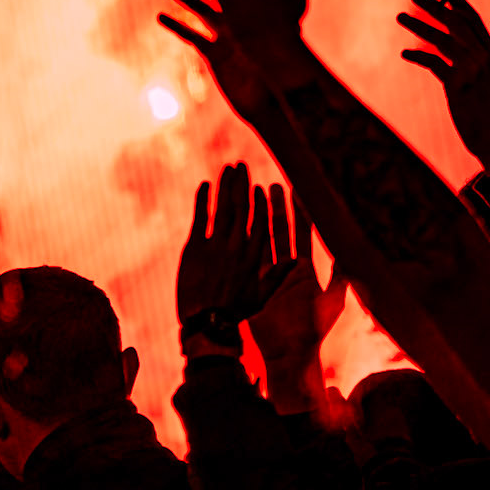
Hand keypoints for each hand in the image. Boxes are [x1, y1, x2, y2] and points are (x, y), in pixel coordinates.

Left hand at [177, 163, 288, 329]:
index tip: (260, 187)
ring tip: (227, 168)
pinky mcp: (194, 248)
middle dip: (242, 184)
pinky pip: (200, 218)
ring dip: (225, 186)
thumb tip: (295, 261)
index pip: (260, 222)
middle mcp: (237, 247)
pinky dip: (203, 200)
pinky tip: (205, 185)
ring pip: (223, 208)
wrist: (207, 324)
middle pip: (242, 207)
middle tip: (242, 165)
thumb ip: (277, 275)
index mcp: (255, 256)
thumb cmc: (235, 314)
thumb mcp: (262, 297)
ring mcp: (215, 246)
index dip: (260, 202)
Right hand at [248, 187, 347, 411]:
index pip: (304, 236)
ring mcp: (268, 276)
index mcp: (305, 272)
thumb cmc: (314, 331)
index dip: (303, 213)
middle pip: (282, 232)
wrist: (289, 353)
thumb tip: (357, 251)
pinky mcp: (252, 284)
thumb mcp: (333, 300)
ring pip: (264, 240)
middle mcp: (286, 271)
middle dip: (278, 209)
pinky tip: (242, 219)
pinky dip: (247, 238)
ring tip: (256, 194)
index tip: (301, 190)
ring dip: (260, 218)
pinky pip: (250, 257)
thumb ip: (343, 275)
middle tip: (275, 184)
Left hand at [397, 0, 489, 172]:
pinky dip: (418, 56)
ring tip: (400, 16)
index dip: (456, 0)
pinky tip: (404, 53)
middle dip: (435, 5)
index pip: (473, 18)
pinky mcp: (457, 86)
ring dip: (419, 26)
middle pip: (455, 23)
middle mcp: (483, 57)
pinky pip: (434, 64)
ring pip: (442, 39)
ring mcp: (470, 70)